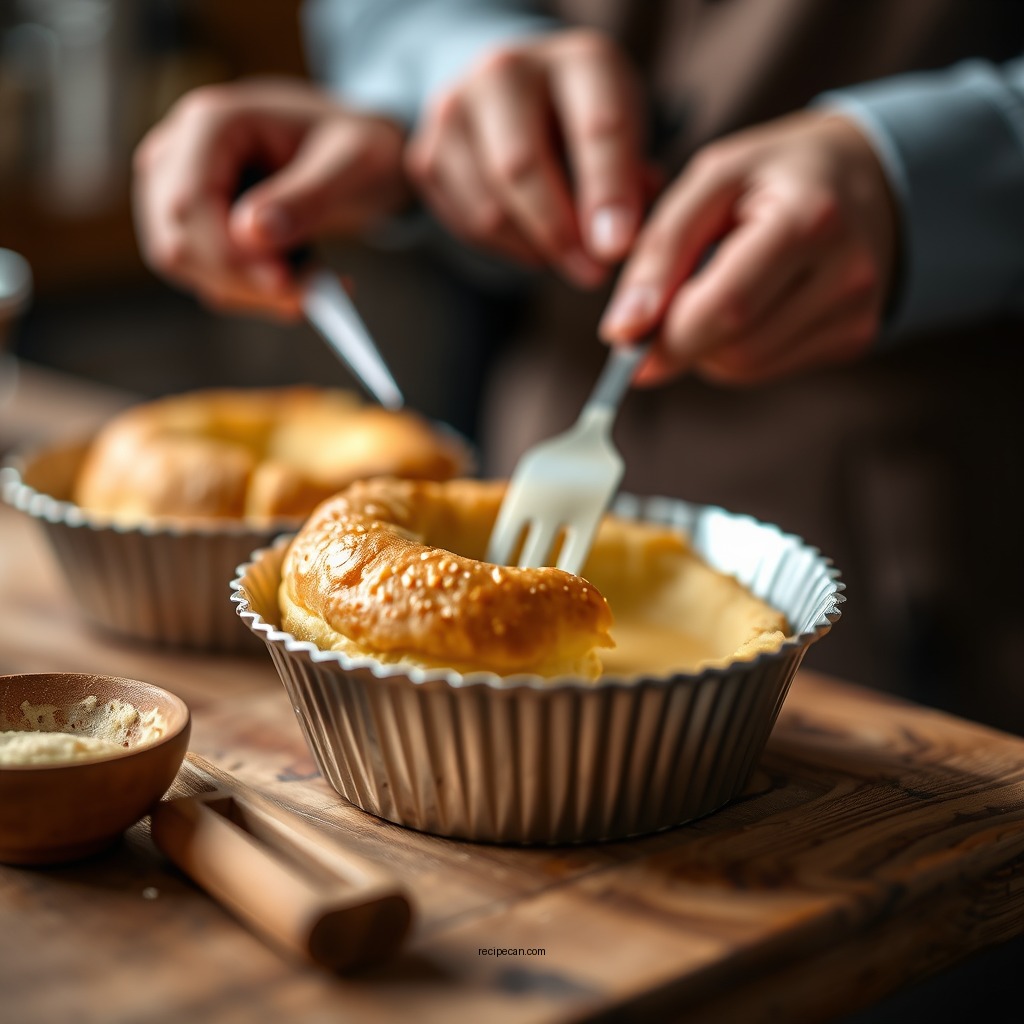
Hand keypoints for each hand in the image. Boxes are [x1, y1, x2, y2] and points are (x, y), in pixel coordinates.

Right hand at [132, 77, 408, 318]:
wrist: (353, 153)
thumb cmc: (355, 146)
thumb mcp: (351, 164)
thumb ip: (305, 198)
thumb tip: (250, 234)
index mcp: (211, 122)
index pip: (188, 203)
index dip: (227, 254)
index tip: (283, 285)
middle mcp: (179, 153)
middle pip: (180, 242)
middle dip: (246, 282)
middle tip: (313, 296)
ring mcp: (176, 190)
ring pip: (189, 268)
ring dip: (255, 293)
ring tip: (319, 280)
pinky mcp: (192, 226)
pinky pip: (209, 277)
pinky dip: (256, 293)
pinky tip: (302, 280)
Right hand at [405, 29, 651, 286]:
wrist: (520, 100)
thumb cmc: (586, 125)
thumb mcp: (626, 139)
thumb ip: (630, 184)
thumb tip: (613, 241)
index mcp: (578, 60)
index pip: (595, 127)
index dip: (608, 193)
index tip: (616, 248)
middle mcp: (507, 70)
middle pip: (521, 166)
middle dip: (559, 233)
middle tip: (591, 274)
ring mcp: (455, 108)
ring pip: (489, 208)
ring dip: (533, 250)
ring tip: (565, 257)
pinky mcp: (425, 153)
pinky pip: (465, 225)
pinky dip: (504, 248)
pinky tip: (530, 240)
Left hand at [599, 112, 899, 385]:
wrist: (873, 176)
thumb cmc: (777, 172)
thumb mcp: (712, 180)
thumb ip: (661, 251)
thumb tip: (623, 332)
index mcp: (809, 219)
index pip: (726, 307)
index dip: (666, 335)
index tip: (623, 335)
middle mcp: (846, 273)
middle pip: (734, 348)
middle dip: (682, 337)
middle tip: (667, 303)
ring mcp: (856, 312)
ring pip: (746, 368)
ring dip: (707, 345)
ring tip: (717, 290)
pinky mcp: (854, 338)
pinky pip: (768, 370)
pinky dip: (737, 349)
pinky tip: (749, 306)